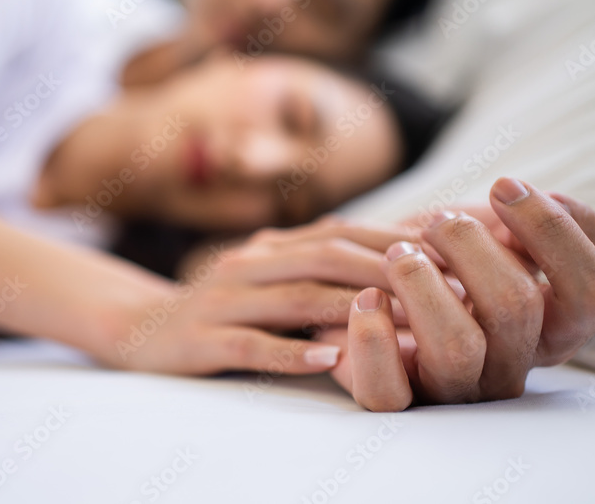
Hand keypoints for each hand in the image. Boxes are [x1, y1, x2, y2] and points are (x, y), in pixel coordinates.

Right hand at [110, 216, 437, 376]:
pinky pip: (251, 345)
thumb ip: (322, 266)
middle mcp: (251, 263)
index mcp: (272, 246)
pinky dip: (291, 353)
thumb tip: (400, 262)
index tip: (453, 253)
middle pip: (326, 257)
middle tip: (446, 286)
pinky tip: (327, 362)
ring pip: (295, 298)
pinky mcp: (202, 340)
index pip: (344, 232)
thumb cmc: (225, 307)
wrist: (141, 328)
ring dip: (353, 310)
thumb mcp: (271, 275)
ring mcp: (224, 299)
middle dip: (389, 268)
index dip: (398, 240)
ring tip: (406, 321)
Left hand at [320, 177, 594, 410]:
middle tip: (437, 224)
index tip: (502, 186)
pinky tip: (368, 299)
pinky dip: (373, 338)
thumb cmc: (437, 270)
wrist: (365, 309)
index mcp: (550, 327)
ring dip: (420, 282)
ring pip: (458, 348)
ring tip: (398, 254)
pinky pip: (389, 392)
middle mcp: (512, 365)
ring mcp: (456, 390)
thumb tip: (562, 202)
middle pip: (519, 306)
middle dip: (470, 243)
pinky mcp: (398, 402)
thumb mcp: (489, 240)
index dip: (553, 229)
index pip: (594, 291)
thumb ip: (530, 228)